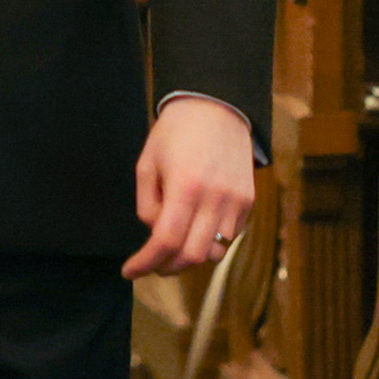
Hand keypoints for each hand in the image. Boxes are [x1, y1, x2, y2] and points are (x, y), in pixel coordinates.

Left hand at [126, 95, 261, 279]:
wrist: (216, 107)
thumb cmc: (175, 134)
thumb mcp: (147, 164)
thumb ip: (148, 205)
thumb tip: (156, 236)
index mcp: (184, 186)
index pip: (165, 241)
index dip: (145, 263)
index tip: (129, 271)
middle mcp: (214, 197)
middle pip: (192, 256)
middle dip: (168, 267)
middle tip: (152, 264)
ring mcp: (236, 201)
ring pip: (214, 252)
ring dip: (191, 257)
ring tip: (175, 246)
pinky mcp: (249, 200)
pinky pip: (230, 236)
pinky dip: (211, 241)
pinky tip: (197, 227)